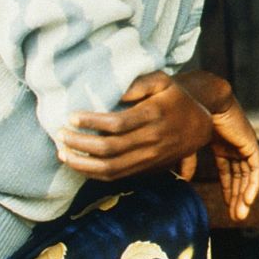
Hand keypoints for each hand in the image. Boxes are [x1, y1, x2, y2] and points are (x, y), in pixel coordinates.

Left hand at [58, 71, 212, 180]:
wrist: (199, 126)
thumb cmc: (176, 98)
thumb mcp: (164, 81)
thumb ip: (140, 83)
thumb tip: (114, 92)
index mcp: (154, 115)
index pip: (117, 124)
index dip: (91, 122)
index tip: (71, 116)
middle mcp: (152, 139)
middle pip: (110, 149)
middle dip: (80, 143)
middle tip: (60, 134)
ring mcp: (149, 157)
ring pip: (111, 167)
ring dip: (82, 163)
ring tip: (63, 153)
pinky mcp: (145, 168)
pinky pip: (116, 176)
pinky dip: (93, 174)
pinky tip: (78, 164)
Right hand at [201, 97, 258, 220]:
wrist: (201, 98)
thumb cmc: (192, 115)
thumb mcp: (189, 144)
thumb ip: (189, 161)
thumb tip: (185, 179)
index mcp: (223, 145)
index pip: (229, 173)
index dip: (228, 189)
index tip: (226, 206)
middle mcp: (236, 146)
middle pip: (240, 176)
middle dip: (237, 197)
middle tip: (235, 216)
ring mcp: (244, 144)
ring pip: (249, 175)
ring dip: (245, 195)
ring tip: (240, 213)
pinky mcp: (250, 144)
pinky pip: (257, 168)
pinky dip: (254, 184)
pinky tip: (248, 199)